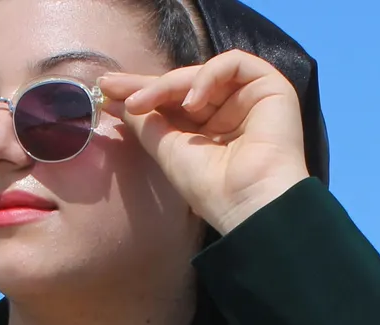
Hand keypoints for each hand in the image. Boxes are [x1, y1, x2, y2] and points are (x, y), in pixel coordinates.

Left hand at [100, 50, 311, 234]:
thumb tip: (119, 102)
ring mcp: (250, 98)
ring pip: (206, 73)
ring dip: (173, 83)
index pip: (174, 103)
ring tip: (150, 103)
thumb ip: (148, 124)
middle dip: (149, 84)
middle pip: (186, 84)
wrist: (251, 204)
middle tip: (114, 88)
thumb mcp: (169, 152)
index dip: (142, 93)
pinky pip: (235, 64)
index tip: (108, 91)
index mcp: (210, 130)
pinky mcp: (272, 88)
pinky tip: (192, 102)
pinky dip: (208, 76)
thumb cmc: (213, 189)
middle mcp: (230, 112)